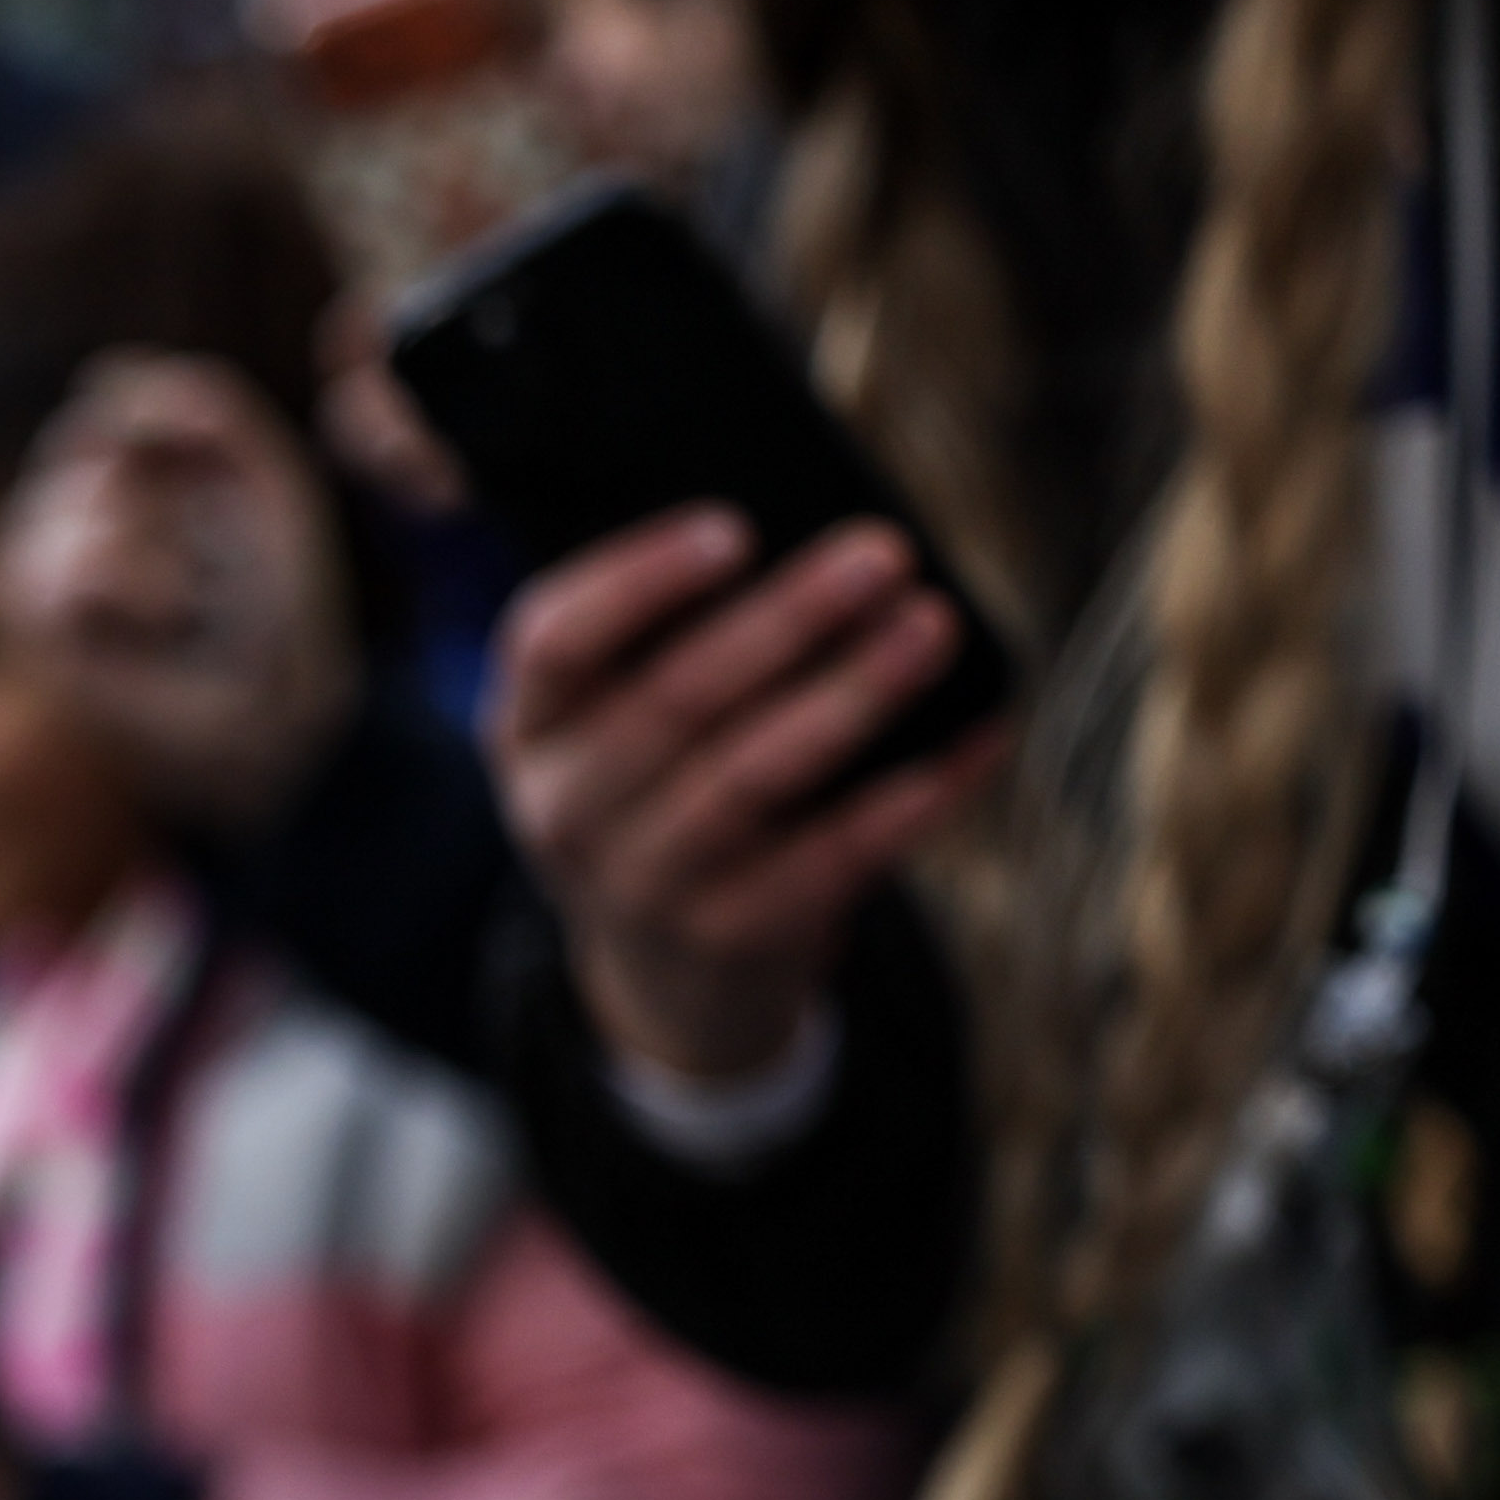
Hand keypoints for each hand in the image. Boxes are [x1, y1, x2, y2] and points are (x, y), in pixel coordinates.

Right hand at [1, 355, 358, 833]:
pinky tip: (162, 620)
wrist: (270, 705)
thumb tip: (101, 375)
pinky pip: (84, 563)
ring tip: (185, 600)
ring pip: (92, 497)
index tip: (224, 461)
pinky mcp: (34, 613)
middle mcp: (65, 501)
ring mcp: (36, 553)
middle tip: (204, 559)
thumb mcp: (262, 477)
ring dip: (163, 547)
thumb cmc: (270, 599)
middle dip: (176, 492)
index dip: (170, 415)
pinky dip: (141, 589)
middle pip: (96, 433)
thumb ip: (203, 408)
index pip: (115, 392)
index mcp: (121, 464)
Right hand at [484, 508, 1000, 1094]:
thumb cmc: (665, 788)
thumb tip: (820, 535)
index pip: (553, 642)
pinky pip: (827, 860)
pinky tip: (972, 741)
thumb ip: (672, 638)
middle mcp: (565, 809)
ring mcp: (639, 884)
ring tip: (932, 627)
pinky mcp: (725, 936)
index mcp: (527, 728)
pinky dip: (906, 799)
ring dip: (850, 695)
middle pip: (672, 701)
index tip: (735, 529)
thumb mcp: (618, 721)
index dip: (636, 583)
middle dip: (786, 620)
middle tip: (884, 551)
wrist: (668, 970)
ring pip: (748, 777)